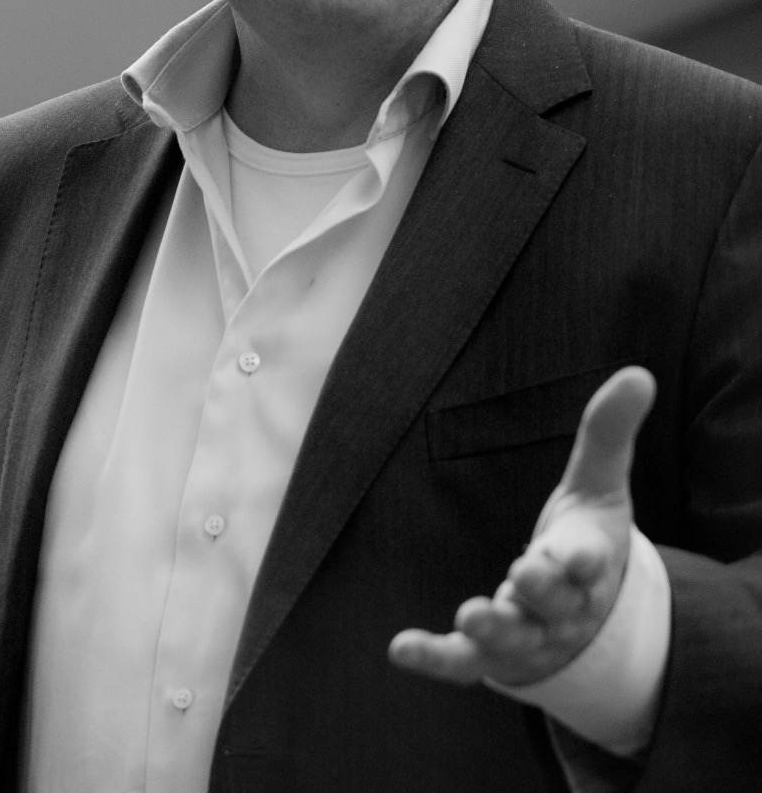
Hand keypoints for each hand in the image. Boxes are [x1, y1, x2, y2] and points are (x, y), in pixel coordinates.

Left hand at [388, 366, 655, 687]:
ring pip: (515, 641)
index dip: (584, 558)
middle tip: (523, 575)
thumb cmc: (584, 540)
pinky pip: (464, 666)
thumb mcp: (597, 484)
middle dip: (540, 591)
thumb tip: (638, 374)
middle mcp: (562, 607)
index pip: (591, 560)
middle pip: (554, 604)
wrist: (584, 617)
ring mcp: (528, 635)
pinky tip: (401, 649)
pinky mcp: (493, 656)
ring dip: (495, 631)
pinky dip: (436, 659)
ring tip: (472, 616)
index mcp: (588, 561)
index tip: (578, 555)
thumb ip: (608, 431)